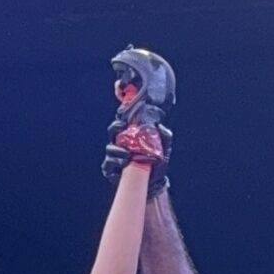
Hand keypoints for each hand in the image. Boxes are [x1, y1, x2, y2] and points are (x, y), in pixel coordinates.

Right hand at [104, 46, 173, 192]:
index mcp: (134, 130)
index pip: (125, 114)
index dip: (122, 100)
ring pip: (111, 145)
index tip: (120, 90)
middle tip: (123, 127)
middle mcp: (123, 139)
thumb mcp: (164, 145)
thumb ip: (163, 135)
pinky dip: (117, 160)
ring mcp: (116, 152)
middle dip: (118, 126)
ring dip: (118, 147)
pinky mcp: (112, 167)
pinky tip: (125, 160)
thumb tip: (160, 127)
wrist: (153, 182)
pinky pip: (110, 162)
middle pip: (115, 128)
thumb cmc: (157, 161)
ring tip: (127, 152)